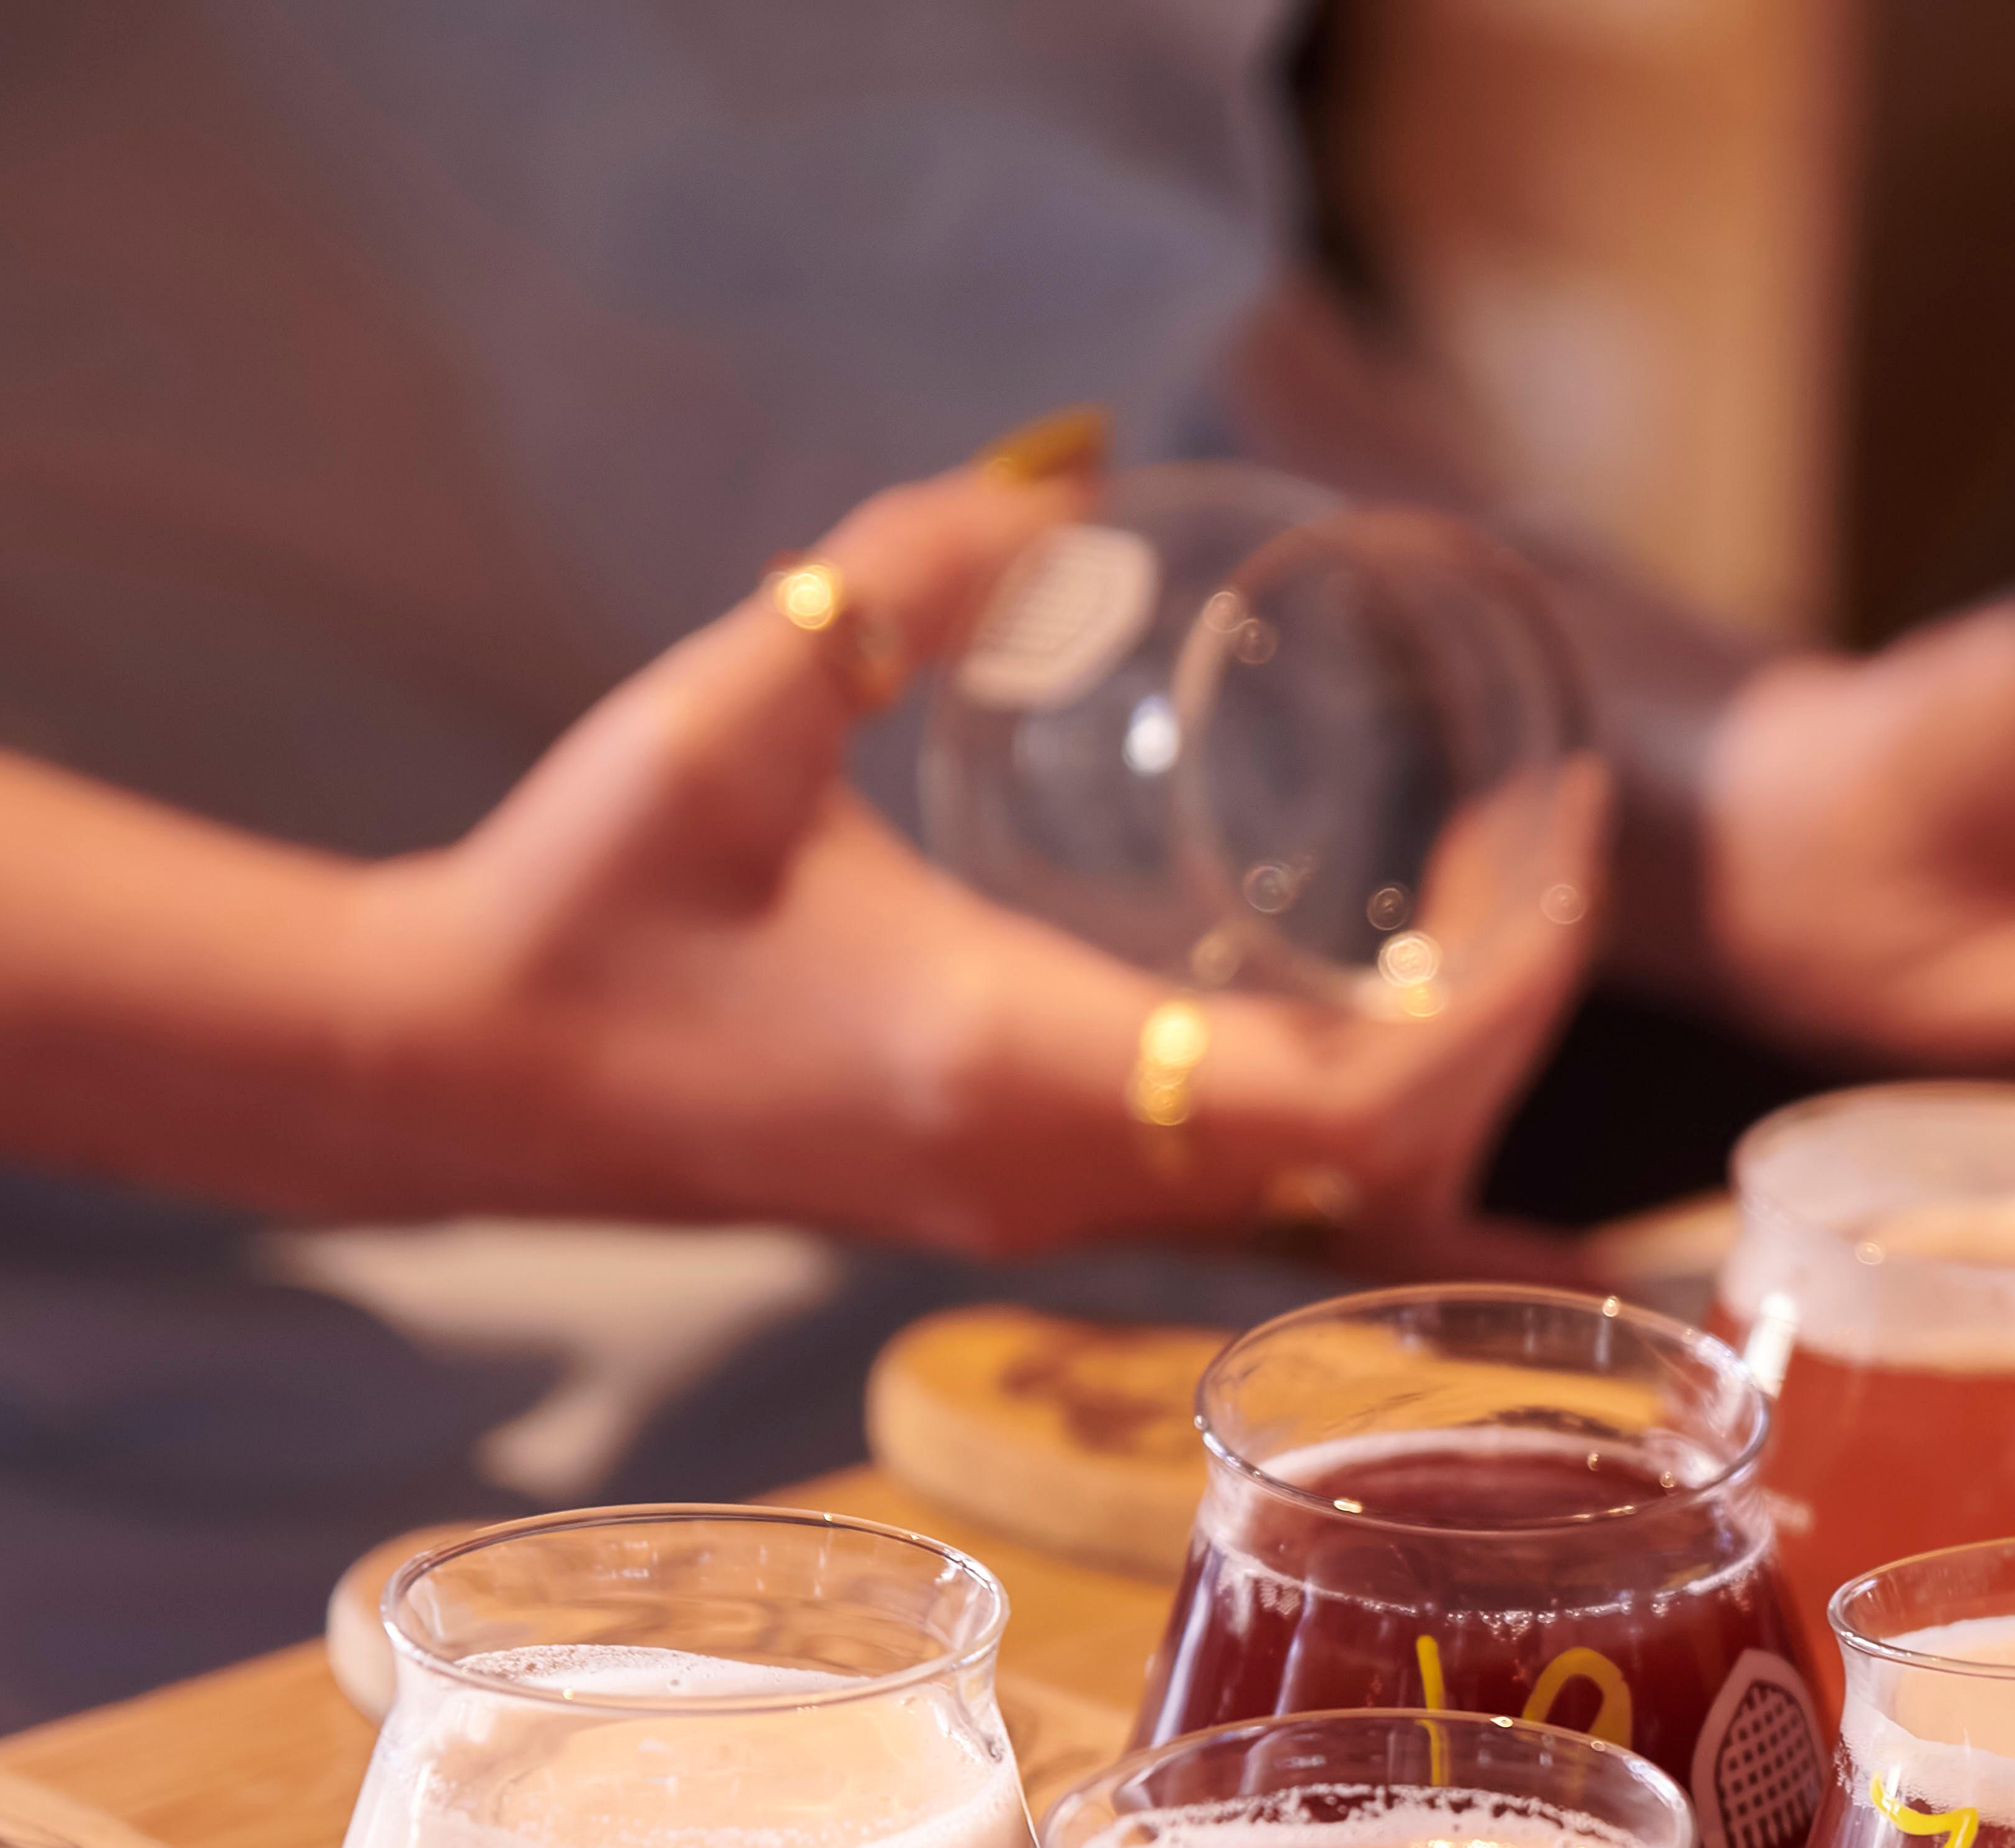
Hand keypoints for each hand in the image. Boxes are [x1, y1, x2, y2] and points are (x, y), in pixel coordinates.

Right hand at [357, 440, 1604, 1254]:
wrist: (449, 1076)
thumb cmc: (582, 899)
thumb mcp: (736, 709)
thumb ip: (897, 579)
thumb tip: (1054, 473)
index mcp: (1020, 1066)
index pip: (1351, 1092)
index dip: (1496, 1005)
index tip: (1565, 877)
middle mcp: (1052, 1169)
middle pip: (1371, 1157)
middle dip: (1498, 1032)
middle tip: (1559, 880)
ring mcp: (1026, 1207)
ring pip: (1304, 1197)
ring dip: (1427, 1085)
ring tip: (1487, 936)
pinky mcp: (997, 1206)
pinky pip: (1227, 1195)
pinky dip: (1332, 1121)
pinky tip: (1365, 1019)